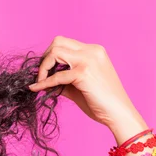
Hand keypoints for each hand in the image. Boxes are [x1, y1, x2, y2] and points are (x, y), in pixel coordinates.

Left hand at [30, 36, 145, 134]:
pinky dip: (44, 82)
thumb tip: (43, 81)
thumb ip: (63, 80)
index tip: (44, 71)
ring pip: (55, 52)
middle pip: (57, 42)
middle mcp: (92, 51)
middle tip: (40, 75)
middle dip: (45, 58)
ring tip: (40, 81)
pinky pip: (56, 76)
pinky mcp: (83, 73)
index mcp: (94, 51)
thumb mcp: (80, 86)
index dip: (50, 55)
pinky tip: (37, 89)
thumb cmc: (102, 103)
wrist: (119, 114)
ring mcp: (88, 60)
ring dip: (43, 67)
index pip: (65, 43)